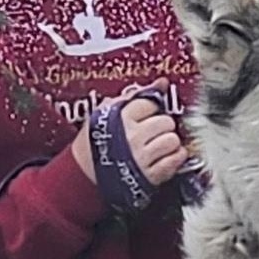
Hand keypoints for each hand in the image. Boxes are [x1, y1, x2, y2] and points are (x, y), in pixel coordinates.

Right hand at [71, 85, 188, 186]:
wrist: (84, 175)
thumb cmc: (96, 142)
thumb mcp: (106, 112)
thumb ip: (133, 96)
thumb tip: (161, 83)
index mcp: (121, 119)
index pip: (150, 104)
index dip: (150, 109)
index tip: (145, 116)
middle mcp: (132, 137)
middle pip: (165, 121)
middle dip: (162, 125)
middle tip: (154, 131)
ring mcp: (142, 158)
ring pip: (173, 140)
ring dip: (169, 142)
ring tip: (159, 145)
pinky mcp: (150, 175)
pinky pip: (175, 160)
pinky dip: (175, 157)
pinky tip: (165, 157)